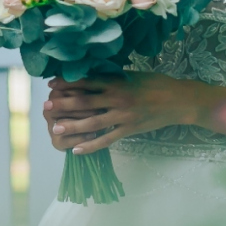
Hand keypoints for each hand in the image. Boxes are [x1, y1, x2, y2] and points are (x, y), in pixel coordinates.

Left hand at [42, 73, 212, 153]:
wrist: (178, 100)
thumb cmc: (156, 84)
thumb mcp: (133, 75)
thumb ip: (113, 76)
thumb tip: (91, 74)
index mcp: (117, 82)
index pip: (87, 81)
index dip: (68, 82)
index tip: (52, 83)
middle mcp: (118, 98)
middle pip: (85, 102)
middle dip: (64, 104)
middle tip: (46, 106)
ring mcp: (123, 116)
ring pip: (93, 123)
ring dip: (72, 126)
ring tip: (56, 129)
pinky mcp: (129, 130)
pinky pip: (107, 140)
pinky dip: (91, 146)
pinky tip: (77, 150)